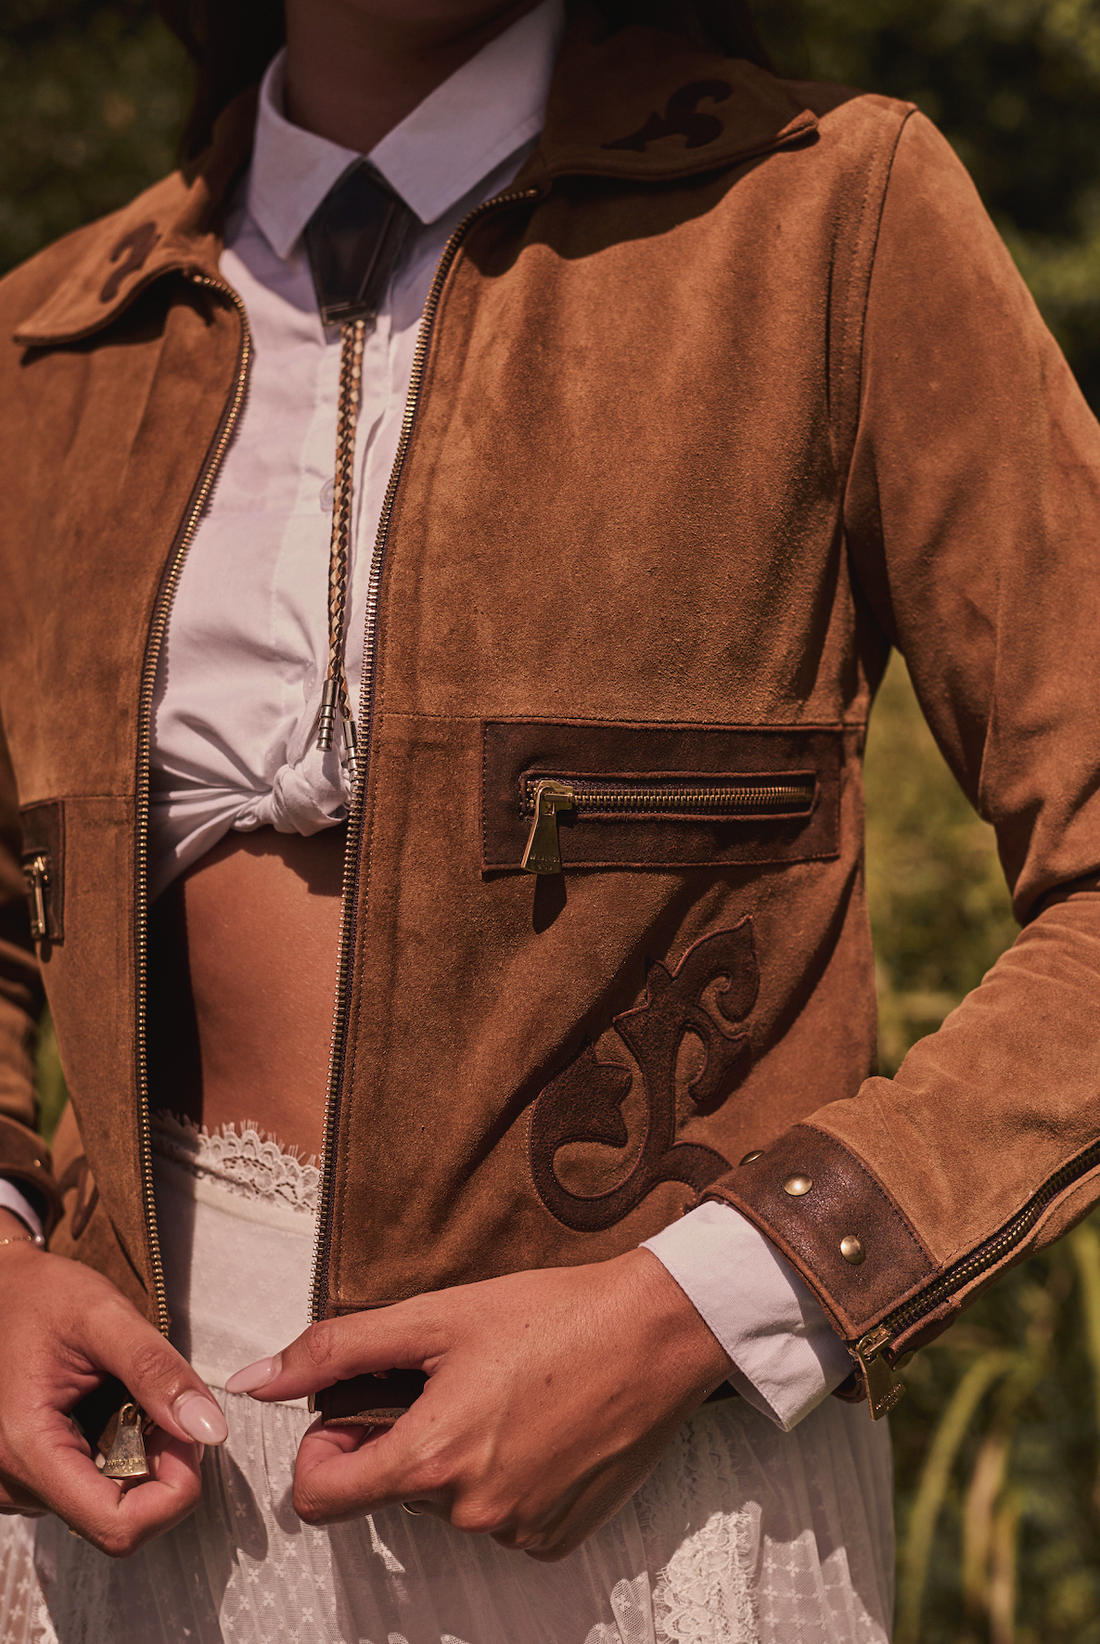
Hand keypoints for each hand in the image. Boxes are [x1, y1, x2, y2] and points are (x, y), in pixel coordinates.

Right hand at [0, 1212, 228, 1557]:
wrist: (0, 1289)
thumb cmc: (41, 1296)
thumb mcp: (104, 1315)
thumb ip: (157, 1370)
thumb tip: (209, 1429)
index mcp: (25, 1447)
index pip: (115, 1526)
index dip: (171, 1494)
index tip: (189, 1440)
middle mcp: (11, 1481)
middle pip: (113, 1521)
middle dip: (160, 1472)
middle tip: (169, 1409)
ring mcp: (15, 1485)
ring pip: (103, 1508)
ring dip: (138, 1464)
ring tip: (133, 1400)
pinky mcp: (27, 1477)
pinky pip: (85, 1490)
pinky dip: (116, 1459)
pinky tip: (113, 1413)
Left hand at [228, 1249, 732, 1559]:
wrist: (656, 1332)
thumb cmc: (551, 1314)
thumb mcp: (434, 1316)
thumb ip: (335, 1349)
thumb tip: (256, 1380)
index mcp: (431, 1460)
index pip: (319, 1498)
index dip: (322, 1451)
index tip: (354, 1413)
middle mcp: (471, 1513)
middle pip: (389, 1492)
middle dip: (403, 1441)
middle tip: (452, 1382)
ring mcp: (518, 1533)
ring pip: (447, 1503)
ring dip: (457, 1459)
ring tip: (504, 1396)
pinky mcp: (558, 1538)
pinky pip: (499, 1517)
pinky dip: (505, 1477)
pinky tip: (538, 1427)